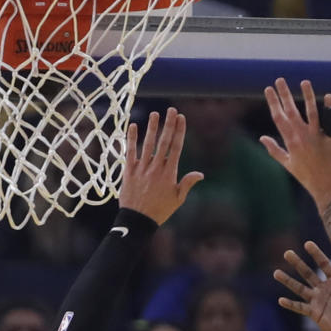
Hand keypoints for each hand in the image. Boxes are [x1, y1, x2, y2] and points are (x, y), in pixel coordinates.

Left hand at [117, 109, 203, 224]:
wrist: (138, 220)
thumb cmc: (160, 210)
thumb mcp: (177, 199)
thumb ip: (187, 183)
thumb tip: (200, 174)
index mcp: (169, 173)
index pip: (176, 147)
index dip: (179, 131)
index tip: (181, 118)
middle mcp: (156, 168)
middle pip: (164, 142)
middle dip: (168, 124)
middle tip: (171, 110)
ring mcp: (142, 168)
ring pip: (148, 143)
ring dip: (152, 127)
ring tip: (155, 114)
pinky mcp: (129, 170)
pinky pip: (130, 151)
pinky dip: (132, 138)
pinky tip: (134, 126)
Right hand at [260, 78, 330, 205]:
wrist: (328, 189)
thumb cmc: (308, 177)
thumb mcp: (288, 164)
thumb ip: (274, 150)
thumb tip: (262, 138)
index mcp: (291, 142)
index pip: (278, 118)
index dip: (273, 102)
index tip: (268, 88)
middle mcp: (302, 137)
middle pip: (292, 111)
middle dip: (284, 94)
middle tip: (279, 79)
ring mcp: (317, 137)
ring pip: (311, 112)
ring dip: (307, 96)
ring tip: (304, 82)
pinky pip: (330, 121)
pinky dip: (329, 109)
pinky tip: (328, 96)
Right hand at [274, 241, 330, 330]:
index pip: (325, 265)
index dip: (317, 254)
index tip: (307, 244)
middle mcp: (326, 289)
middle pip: (309, 273)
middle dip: (298, 263)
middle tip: (287, 253)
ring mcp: (319, 301)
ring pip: (301, 288)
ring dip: (288, 281)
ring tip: (276, 272)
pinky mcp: (315, 314)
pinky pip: (301, 307)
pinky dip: (291, 304)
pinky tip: (280, 300)